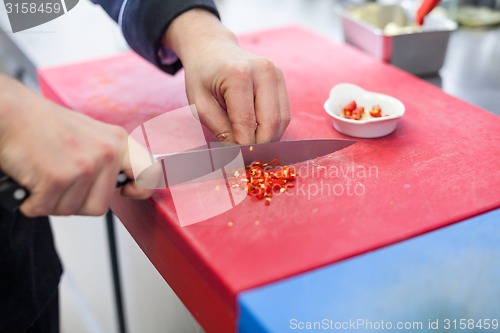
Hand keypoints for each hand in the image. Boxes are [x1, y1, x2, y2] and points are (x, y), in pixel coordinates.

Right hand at [0, 75, 151, 216]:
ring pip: (72, 210)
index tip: (130, 191)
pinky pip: (45, 209)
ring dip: (52, 201)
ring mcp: (84, 166)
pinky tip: (29, 181)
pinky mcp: (58, 178)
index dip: (142, 187)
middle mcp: (106, 154)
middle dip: (76, 201)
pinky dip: (31, 202)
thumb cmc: (43, 124)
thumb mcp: (90, 134)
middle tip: (59, 180)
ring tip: (43, 175)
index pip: (148, 171)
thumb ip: (108, 157)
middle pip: (100, 206)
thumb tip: (125, 184)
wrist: (10, 111)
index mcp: (117, 142)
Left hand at [163, 9, 290, 144]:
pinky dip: (273, 127)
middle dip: (259, 145)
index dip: (243, 147)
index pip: (247, 124)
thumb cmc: (202, 77)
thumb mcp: (200, 106)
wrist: (212, 49)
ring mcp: (275, 72)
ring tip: (250, 143)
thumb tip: (239, 154)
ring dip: (268, 138)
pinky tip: (258, 130)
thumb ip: (221, 130)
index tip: (235, 160)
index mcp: (238, 75)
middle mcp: (263, 71)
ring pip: (282, 120)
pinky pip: (284, 113)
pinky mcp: (281, 78)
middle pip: (270, 123)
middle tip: (245, 156)